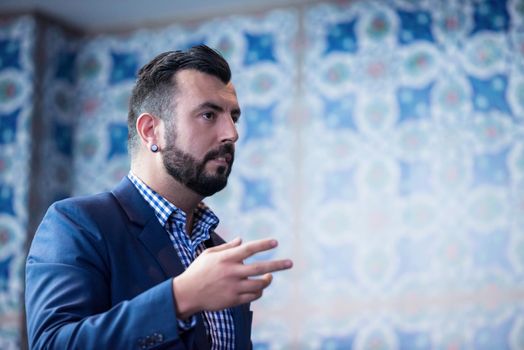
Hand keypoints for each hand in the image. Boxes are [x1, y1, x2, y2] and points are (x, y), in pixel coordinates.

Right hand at [172, 238, 292, 318]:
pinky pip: (253, 296)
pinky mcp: (233, 300)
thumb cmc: (198, 271)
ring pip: (259, 284)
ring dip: (268, 279)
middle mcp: (232, 272)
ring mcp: (233, 287)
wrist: (187, 294)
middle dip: (277, 265)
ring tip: (270, 275)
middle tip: (290, 263)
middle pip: (260, 267)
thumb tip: (241, 240)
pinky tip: (259, 287)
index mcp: (226, 259)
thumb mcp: (209, 254)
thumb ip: (227, 247)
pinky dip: (259, 291)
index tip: (275, 242)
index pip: (249, 249)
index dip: (263, 245)